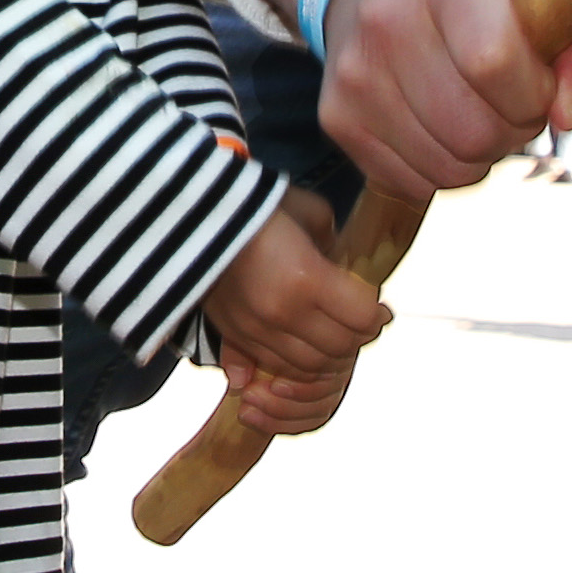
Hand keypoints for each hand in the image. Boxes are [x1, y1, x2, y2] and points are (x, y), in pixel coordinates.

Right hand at [206, 195, 389, 434]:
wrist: (191, 215)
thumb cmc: (257, 205)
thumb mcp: (310, 211)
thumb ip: (334, 245)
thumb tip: (343, 269)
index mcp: (308, 279)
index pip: (362, 318)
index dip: (378, 315)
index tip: (380, 308)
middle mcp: (283, 314)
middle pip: (340, 348)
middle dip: (358, 338)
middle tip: (360, 323)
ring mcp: (256, 331)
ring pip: (309, 367)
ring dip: (329, 356)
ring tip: (333, 335)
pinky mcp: (234, 336)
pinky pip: (275, 366)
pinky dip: (296, 364)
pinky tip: (302, 344)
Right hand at [232, 0, 571, 208]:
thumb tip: (565, 117)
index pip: (494, 62)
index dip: (533, 92)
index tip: (537, 81)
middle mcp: (387, 20)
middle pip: (473, 129)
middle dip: (513, 130)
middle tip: (510, 101)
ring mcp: (354, 74)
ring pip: (448, 167)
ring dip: (481, 156)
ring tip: (478, 111)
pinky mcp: (337, 117)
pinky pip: (413, 183)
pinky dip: (443, 170)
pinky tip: (442, 127)